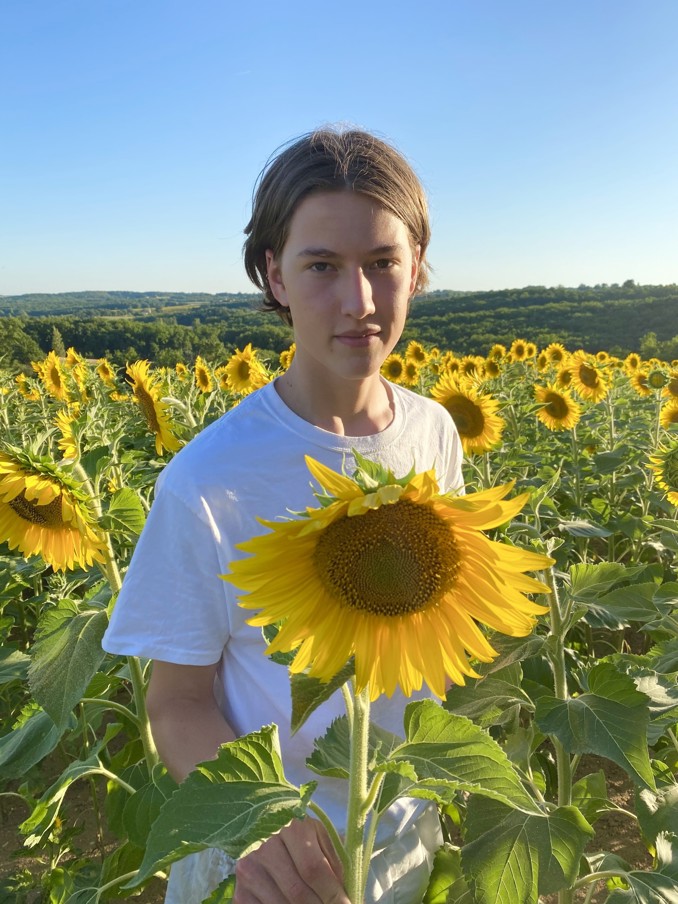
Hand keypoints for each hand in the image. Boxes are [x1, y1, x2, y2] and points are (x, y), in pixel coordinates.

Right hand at [233, 817, 349, 902]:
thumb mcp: (319, 838)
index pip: (313, 869)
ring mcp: (248, 870)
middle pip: (298, 892)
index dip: (332, 894)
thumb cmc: (299, 833)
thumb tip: (343, 897)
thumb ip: (332, 864)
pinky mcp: (240, 891)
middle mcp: (264, 846)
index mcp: (290, 827)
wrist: (262, 826)